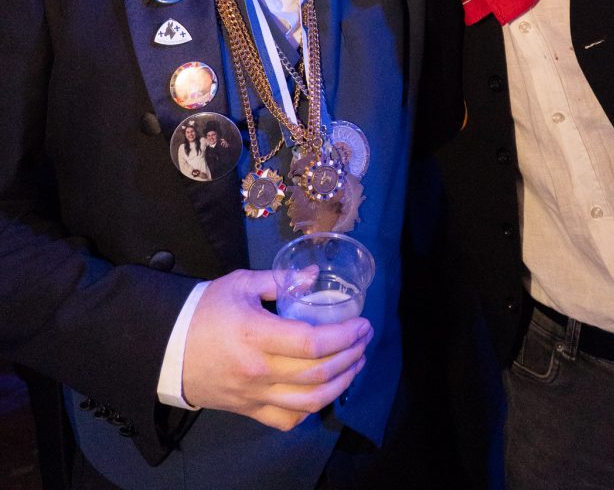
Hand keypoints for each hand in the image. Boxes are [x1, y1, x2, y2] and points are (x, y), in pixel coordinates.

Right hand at [182, 269, 372, 430]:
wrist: (167, 347)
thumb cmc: (205, 310)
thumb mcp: (240, 284)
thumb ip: (279, 280)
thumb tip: (314, 276)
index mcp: (257, 334)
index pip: (312, 343)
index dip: (344, 335)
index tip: (362, 323)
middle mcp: (259, 370)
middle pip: (318, 373)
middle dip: (350, 356)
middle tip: (364, 339)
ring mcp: (254, 395)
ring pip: (309, 401)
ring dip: (341, 383)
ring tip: (355, 364)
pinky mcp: (249, 410)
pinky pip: (288, 419)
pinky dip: (311, 409)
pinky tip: (324, 390)